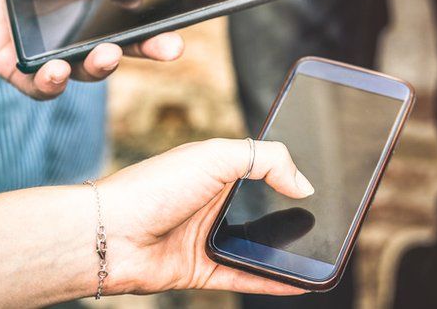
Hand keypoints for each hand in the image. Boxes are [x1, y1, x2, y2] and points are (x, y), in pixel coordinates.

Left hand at [0, 0, 184, 99]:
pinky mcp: (16, 64)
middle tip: (168, 47)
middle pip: (125, 43)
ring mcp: (50, 45)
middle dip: (150, 49)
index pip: (138, 6)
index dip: (162, 16)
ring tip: (104, 55)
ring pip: (87, 69)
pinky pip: (41, 86)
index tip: (180, 18)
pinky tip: (55, 69)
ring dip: (102, 67)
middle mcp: (79, 21)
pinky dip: (52, 84)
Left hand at [98, 138, 314, 294]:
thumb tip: (304, 185)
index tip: (321, 182)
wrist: (107, 235)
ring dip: (287, 252)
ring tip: (321, 253)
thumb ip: (266, 160)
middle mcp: (214, 203)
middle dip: (294, 216)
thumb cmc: (153, 187)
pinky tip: (300, 281)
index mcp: (216, 170)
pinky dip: (273, 281)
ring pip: (259, 247)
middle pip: (265, 210)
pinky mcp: (203, 271)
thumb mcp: (216, 156)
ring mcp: (209, 239)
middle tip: (329, 220)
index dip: (288, 174)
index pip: (262, 169)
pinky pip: (246, 276)